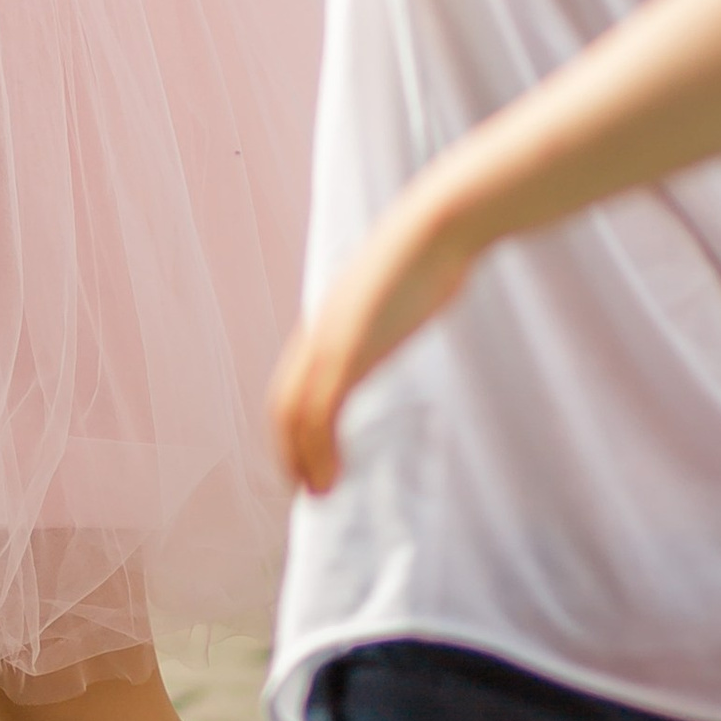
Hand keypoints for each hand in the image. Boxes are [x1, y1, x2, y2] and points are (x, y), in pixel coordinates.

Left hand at [267, 203, 474, 494]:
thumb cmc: (431, 252)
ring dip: (302, 459)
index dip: (293, 421)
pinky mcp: (348, 353)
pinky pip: (321, 414)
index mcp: (328, 318)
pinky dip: (319, 450)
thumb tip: (410, 307)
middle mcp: (318, 332)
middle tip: (301, 485)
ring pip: (296, 415)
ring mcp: (329, 343)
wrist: (436, 228)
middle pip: (284, 403)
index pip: (293, 380)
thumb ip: (392, 308)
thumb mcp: (401, 288)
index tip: (303, 451)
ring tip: (317, 492)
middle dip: (288, 448)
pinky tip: (331, 475)